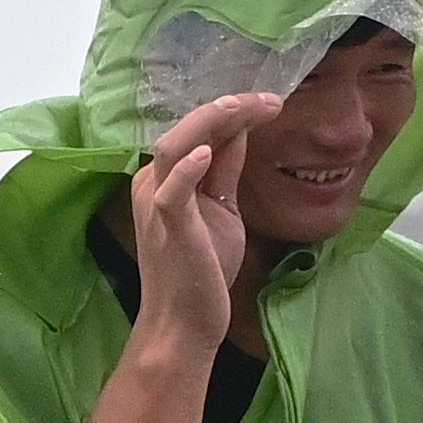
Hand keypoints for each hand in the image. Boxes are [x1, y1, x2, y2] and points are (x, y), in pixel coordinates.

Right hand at [123, 94, 271, 357]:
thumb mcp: (221, 208)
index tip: (269, 103)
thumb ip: (225, 171)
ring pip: (173, 147)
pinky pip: (171, 192)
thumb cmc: (201, 269)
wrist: (185, 323)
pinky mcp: (169, 228)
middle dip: (228, 109)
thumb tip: (241, 131)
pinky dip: (187, 169)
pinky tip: (210, 150)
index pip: (196, 132)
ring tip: (245, 107)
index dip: (231, 112)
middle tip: (270, 99)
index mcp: (165, 177)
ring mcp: (157, 205)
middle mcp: (153, 183)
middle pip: (186, 130)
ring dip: (212, 123)